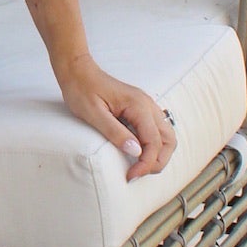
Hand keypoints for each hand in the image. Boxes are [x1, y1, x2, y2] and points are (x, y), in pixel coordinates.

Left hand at [55, 57, 176, 180]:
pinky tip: (138, 153)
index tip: (131, 175)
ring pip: (166, 136)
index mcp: (138, 106)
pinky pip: (156, 130)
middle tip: (137, 174)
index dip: (146, 163)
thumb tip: (136, 152)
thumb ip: (115, 132)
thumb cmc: (82, 89)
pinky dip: (153, 146)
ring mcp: (146, 106)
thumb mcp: (93, 114)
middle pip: (168, 140)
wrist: (77, 70)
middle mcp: (147, 105)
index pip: (154, 142)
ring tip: (140, 167)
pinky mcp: (140, 109)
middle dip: (157, 161)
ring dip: (158, 155)